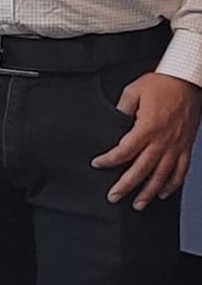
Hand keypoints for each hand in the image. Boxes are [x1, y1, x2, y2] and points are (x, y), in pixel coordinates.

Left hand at [91, 71, 201, 208]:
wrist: (187, 80)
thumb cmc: (161, 84)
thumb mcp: (133, 92)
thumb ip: (121, 109)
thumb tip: (113, 122)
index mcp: (147, 128)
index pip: (125, 151)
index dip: (109, 160)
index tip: (97, 164)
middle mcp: (163, 141)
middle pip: (142, 169)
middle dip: (126, 186)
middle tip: (114, 197)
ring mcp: (176, 145)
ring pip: (163, 175)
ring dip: (149, 192)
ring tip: (138, 204)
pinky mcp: (186, 146)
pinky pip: (181, 170)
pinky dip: (173, 184)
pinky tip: (163, 193)